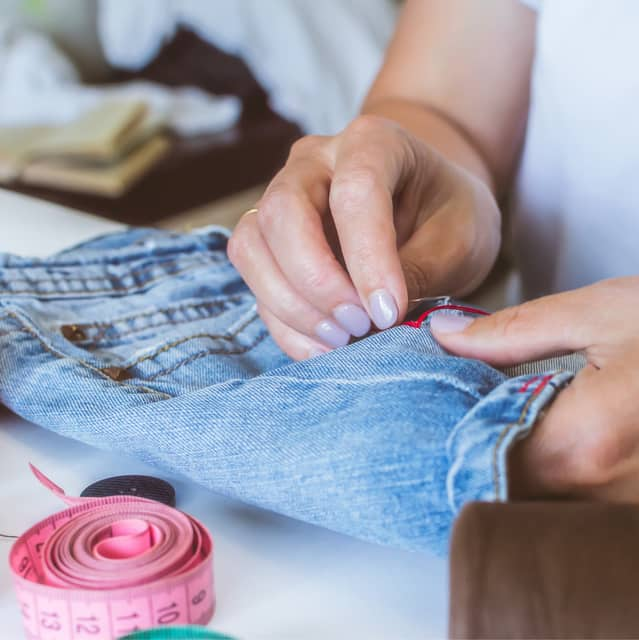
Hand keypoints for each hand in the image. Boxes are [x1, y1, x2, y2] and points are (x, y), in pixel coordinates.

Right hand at [228, 115, 500, 359]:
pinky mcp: (270, 241)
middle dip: (316, 281)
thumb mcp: (460, 238)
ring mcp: (283, 199)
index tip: (389, 312)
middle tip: (359, 326)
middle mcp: (314, 162)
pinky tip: (324, 346)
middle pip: (282, 213)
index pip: (355, 192)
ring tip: (343, 339)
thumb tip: (374, 318)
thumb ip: (420, 271)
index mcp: (372, 142)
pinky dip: (285, 324)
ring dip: (290, 305)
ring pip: (251, 247)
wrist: (426, 203)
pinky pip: (255, 281)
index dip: (368, 259)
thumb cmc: (447, 213)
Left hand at [431, 277, 638, 501]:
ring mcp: (619, 504)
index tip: (420, 410)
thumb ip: (512, 331)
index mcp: (584, 442)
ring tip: (484, 419)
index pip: (477, 460)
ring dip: (499, 464)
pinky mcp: (630, 502)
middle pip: (498, 489)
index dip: (440, 436)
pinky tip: (530, 437)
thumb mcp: (600, 314)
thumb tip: (443, 334)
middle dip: (465, 451)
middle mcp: (599, 490)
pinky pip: (563, 499)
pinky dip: (537, 472)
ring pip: (529, 499)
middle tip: (445, 411)